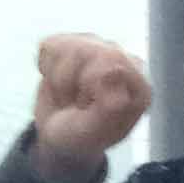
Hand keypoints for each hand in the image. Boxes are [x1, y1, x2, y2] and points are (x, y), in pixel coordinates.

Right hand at [30, 34, 150, 180]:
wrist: (58, 137)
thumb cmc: (80, 137)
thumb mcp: (92, 132)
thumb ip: (108, 106)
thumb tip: (117, 69)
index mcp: (137, 84)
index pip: (112, 59)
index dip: (87, 82)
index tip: (85, 106)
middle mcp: (123, 61)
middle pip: (86, 50)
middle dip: (68, 82)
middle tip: (76, 104)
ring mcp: (99, 49)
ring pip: (67, 46)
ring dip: (58, 79)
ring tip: (69, 97)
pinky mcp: (74, 44)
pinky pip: (51, 45)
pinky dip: (46, 68)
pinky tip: (59, 83)